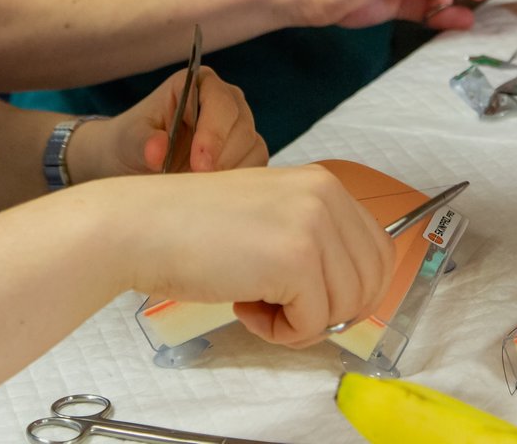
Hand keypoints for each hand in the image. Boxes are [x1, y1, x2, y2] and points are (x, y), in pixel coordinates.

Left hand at [72, 64, 267, 180]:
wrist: (133, 163)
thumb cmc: (132, 142)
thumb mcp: (128, 140)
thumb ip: (142, 142)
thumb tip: (157, 150)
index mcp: (195, 84)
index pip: (218, 100)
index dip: (213, 132)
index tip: (200, 164)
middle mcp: (223, 100)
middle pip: (241, 124)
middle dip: (223, 156)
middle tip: (200, 182)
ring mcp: (238, 127)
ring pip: (253, 146)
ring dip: (231, 172)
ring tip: (202, 189)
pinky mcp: (245, 153)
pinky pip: (255, 166)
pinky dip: (238, 183)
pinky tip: (216, 193)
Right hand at [101, 164, 393, 346]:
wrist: (138, 225)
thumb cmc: (190, 229)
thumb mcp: (267, 218)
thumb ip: (311, 241)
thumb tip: (350, 295)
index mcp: (323, 183)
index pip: (378, 253)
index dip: (348, 291)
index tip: (305, 299)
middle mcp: (326, 195)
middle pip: (371, 283)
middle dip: (328, 310)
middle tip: (278, 307)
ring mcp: (313, 225)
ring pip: (345, 306)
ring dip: (300, 322)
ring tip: (255, 304)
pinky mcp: (296, 259)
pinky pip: (313, 322)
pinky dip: (280, 332)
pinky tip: (243, 307)